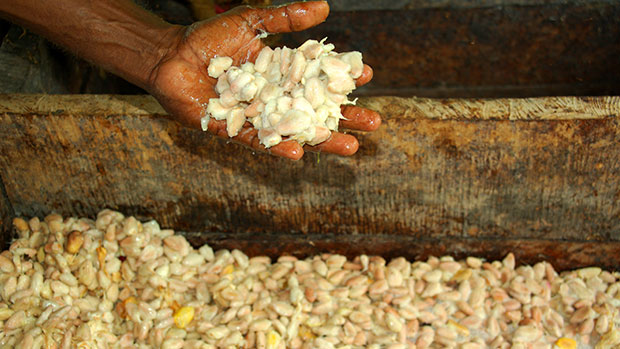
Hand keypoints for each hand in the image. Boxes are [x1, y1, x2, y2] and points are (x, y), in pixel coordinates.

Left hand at [148, 1, 380, 159]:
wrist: (171, 56)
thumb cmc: (210, 38)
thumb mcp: (253, 22)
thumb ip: (286, 17)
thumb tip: (325, 6)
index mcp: (282, 74)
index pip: (319, 78)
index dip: (342, 78)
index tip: (366, 76)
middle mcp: (274, 98)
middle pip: (315, 111)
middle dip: (344, 117)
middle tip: (374, 124)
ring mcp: (257, 116)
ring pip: (295, 131)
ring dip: (323, 140)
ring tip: (352, 147)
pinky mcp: (234, 130)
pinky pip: (259, 141)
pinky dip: (277, 146)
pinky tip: (299, 153)